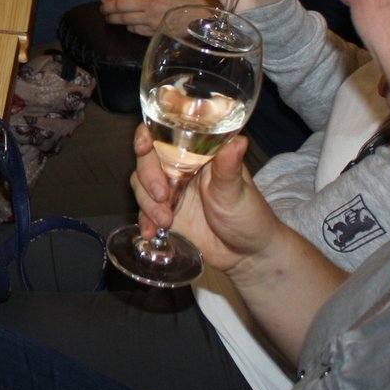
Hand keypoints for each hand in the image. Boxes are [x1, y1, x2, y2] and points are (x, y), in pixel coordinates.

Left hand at [100, 0, 216, 36]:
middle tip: (102, 9)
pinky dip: (129, 27)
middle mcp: (149, 3)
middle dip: (107, 7)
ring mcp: (150, 19)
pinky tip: (127, 25)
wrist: (206, 17)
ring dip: (113, 18)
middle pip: (120, 5)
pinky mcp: (154, 32)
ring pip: (124, 19)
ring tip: (108, 18)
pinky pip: (135, 29)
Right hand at [129, 126, 276, 274]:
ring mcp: (170, 191)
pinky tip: (152, 232)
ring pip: (141, 184)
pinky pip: (144, 211)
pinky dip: (144, 220)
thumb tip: (238, 141)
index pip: (166, 133)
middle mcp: (180, 168)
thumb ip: (230, 167)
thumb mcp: (237, 192)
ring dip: (147, 202)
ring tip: (166, 221)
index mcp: (198, 154)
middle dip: (148, 176)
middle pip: (147, 159)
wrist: (246, 256)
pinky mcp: (163, 213)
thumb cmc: (248, 216)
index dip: (148, 135)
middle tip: (163, 196)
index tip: (144, 147)